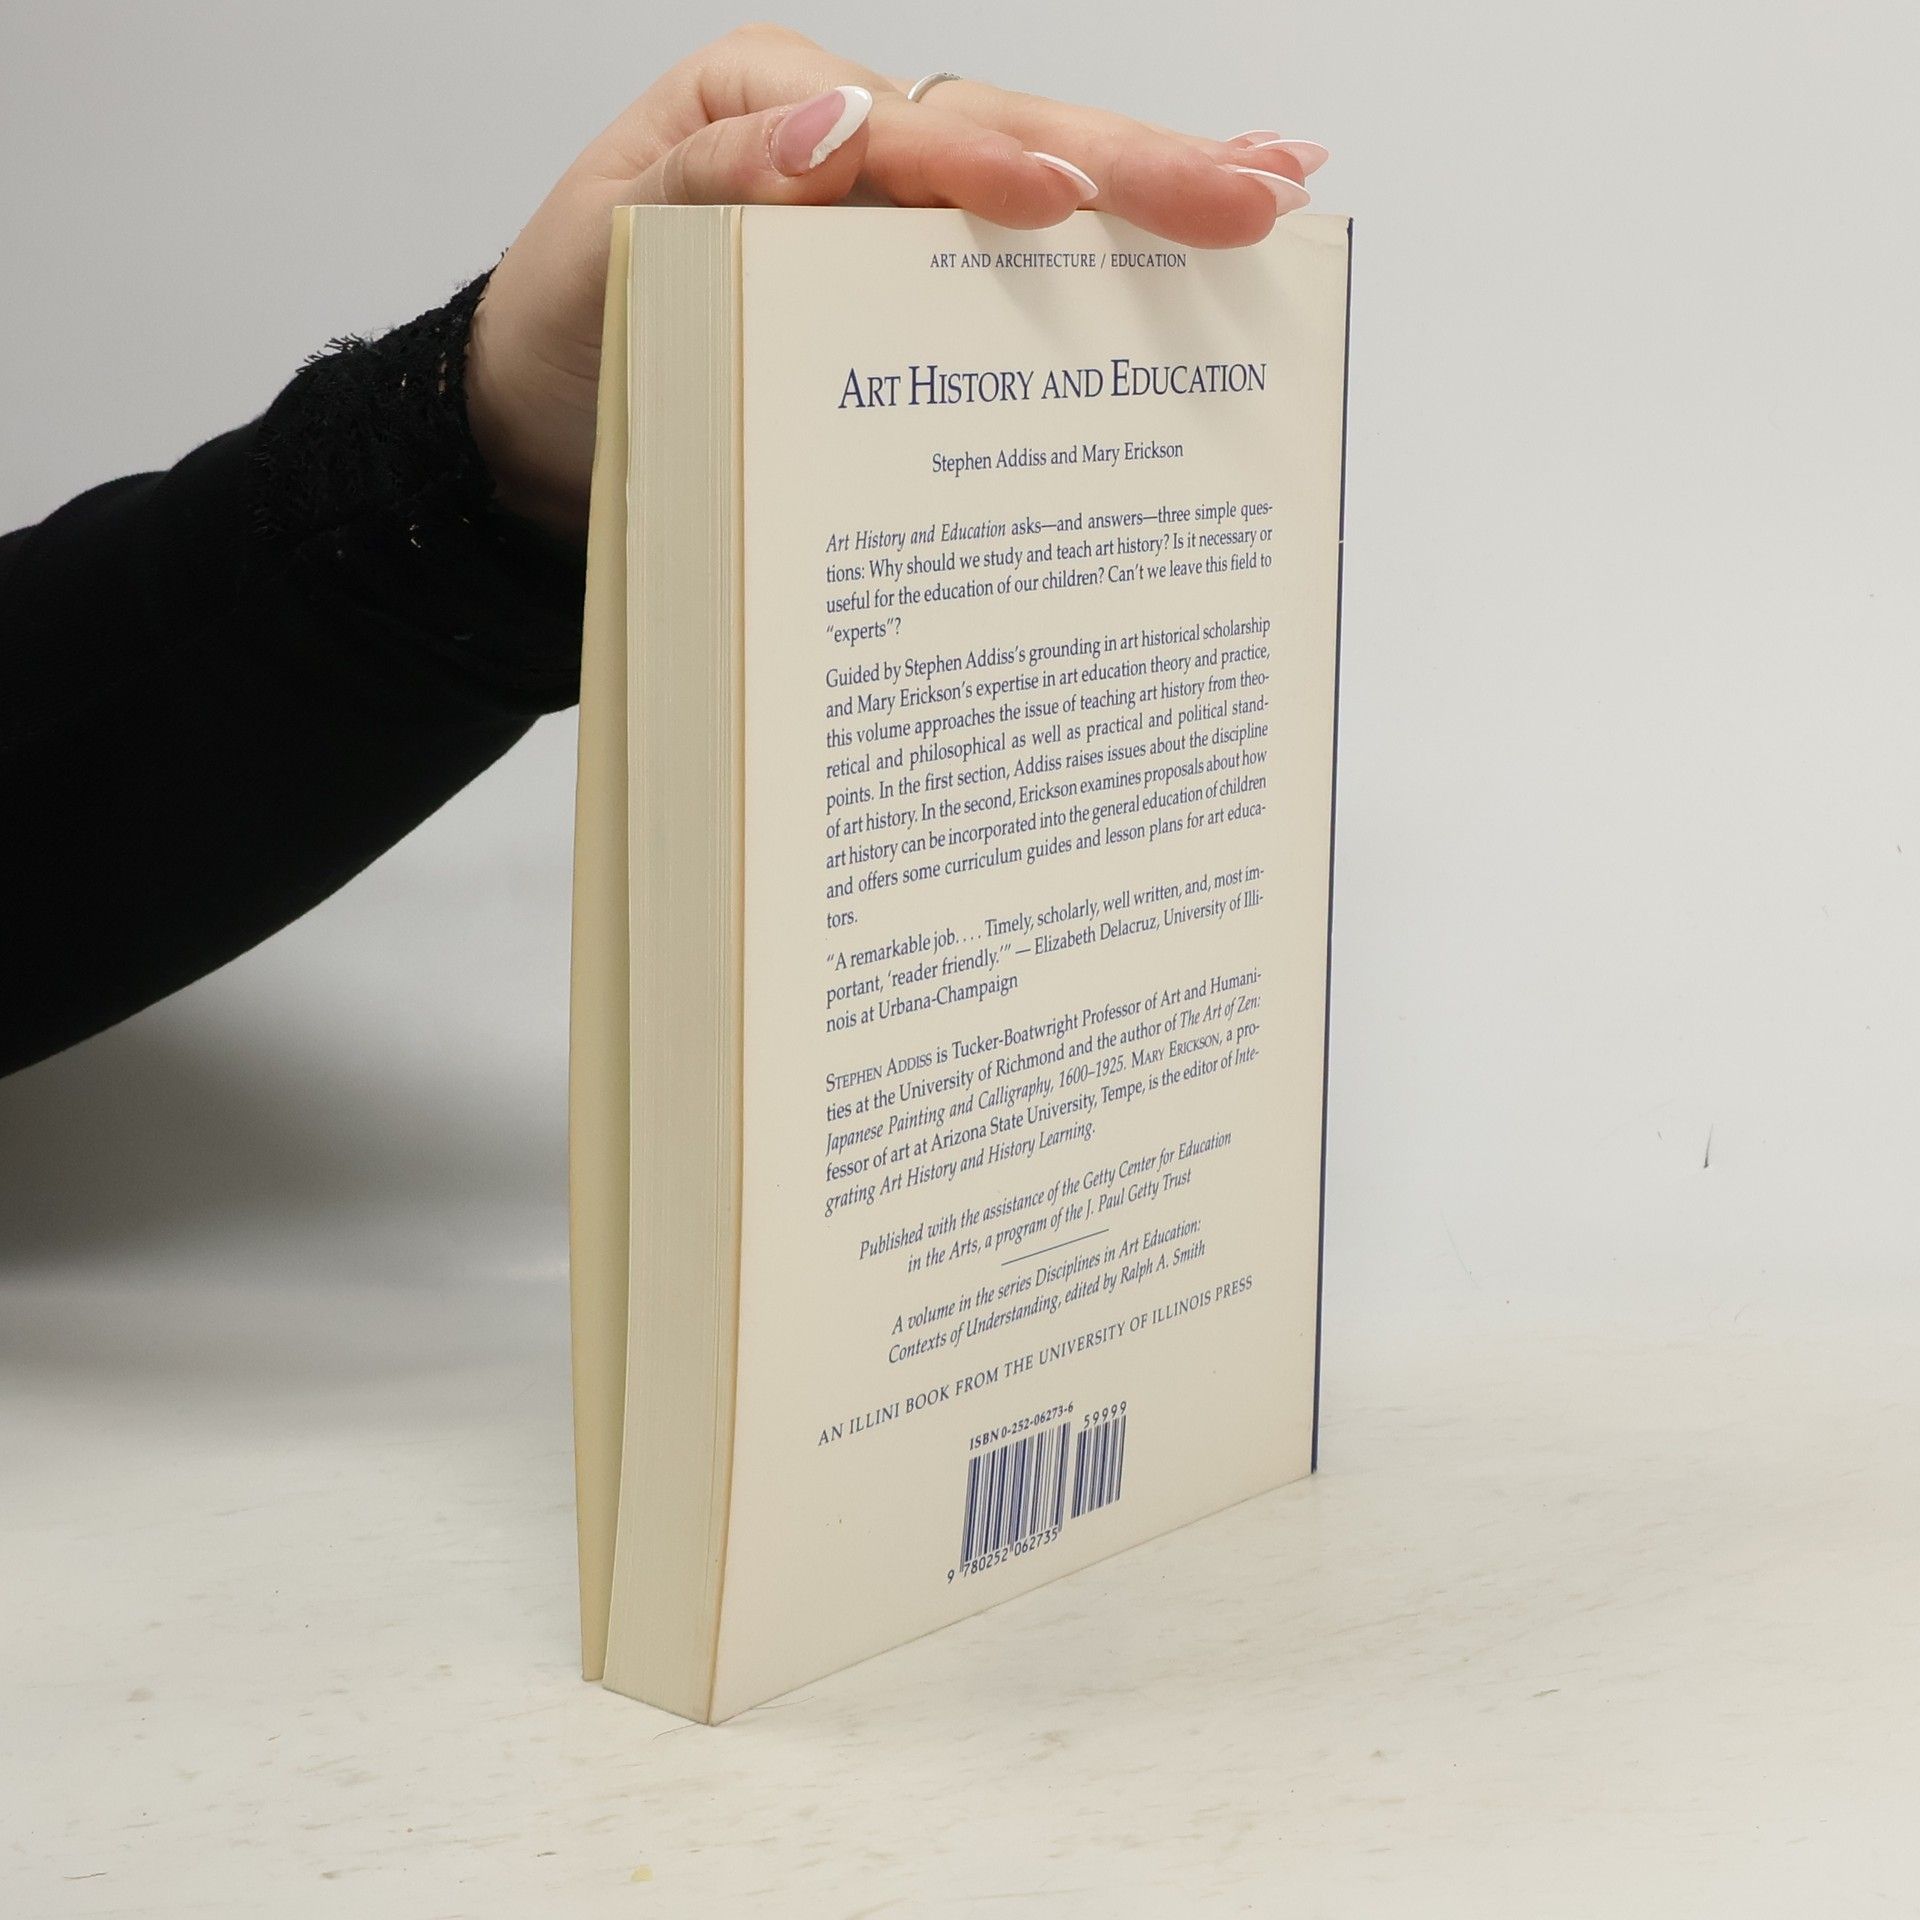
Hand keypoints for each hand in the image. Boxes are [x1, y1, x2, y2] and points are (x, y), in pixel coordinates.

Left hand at [464, 22, 1327, 545]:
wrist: (540, 434)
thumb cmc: (568, 342)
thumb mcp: (603, 256)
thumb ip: (708, 184)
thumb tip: (835, 128)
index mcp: (766, 108)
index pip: (902, 127)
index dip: (990, 166)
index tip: (1068, 201)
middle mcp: (844, 141)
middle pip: (1007, 134)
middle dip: (1134, 162)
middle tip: (1254, 190)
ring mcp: (885, 209)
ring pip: (1037, 179)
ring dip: (1158, 184)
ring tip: (1275, 189)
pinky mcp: (906, 280)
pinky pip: (1015, 256)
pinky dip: (1112, 245)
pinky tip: (1196, 237)